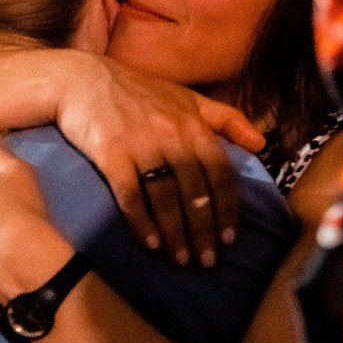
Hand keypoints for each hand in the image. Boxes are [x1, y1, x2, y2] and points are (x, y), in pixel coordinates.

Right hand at [53, 53, 260, 265]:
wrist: (82, 80)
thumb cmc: (136, 91)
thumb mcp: (187, 97)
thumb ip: (226, 119)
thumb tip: (261, 143)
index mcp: (193, 124)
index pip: (221, 172)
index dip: (227, 208)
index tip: (229, 238)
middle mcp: (172, 135)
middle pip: (196, 191)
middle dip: (203, 230)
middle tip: (206, 261)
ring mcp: (141, 145)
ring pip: (165, 197)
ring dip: (175, 232)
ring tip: (180, 259)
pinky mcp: (110, 154)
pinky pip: (130, 194)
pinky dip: (141, 221)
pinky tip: (150, 243)